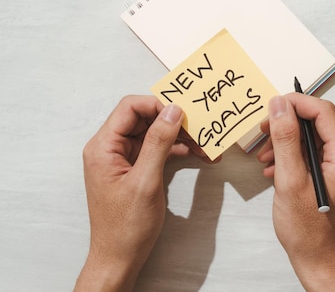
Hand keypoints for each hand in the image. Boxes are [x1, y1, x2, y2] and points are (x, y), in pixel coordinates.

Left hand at [75, 95, 214, 291]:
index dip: (157, 105)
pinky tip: (194, 153)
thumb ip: (158, 142)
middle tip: (198, 127)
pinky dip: (175, 149)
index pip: (130, 108)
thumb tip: (172, 111)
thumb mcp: (146, 181)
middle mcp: (109, 148)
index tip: (183, 112)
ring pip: (153, 133)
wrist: (119, 258)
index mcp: (103, 147)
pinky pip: (155, 149)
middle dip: (172, 121)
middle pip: (143, 118)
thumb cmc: (126, 226)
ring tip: (203, 143)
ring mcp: (122, 159)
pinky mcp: (134, 169)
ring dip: (178, 136)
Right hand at [257, 94, 334, 290]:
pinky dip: (297, 156)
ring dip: (289, 142)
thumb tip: (280, 104)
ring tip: (265, 158)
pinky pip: (319, 154)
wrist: (322, 261)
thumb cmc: (307, 229)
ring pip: (317, 138)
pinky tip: (276, 169)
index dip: (297, 103)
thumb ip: (285, 138)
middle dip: (289, 125)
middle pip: (321, 123)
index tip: (271, 107)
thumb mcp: (290, 180)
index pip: (324, 111)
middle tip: (263, 134)